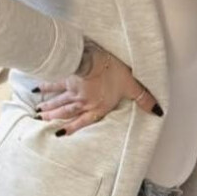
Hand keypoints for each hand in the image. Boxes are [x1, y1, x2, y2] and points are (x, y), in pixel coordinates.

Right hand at [33, 42, 162, 135]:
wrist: (92, 60)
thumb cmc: (112, 73)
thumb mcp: (131, 86)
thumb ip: (143, 99)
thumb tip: (158, 111)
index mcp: (97, 107)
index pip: (84, 122)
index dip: (72, 129)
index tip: (60, 135)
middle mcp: (82, 102)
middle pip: (67, 113)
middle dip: (55, 118)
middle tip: (42, 122)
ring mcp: (72, 91)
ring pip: (59, 102)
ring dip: (49, 108)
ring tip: (39, 113)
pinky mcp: (67, 77)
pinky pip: (55, 85)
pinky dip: (46, 88)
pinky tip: (37, 90)